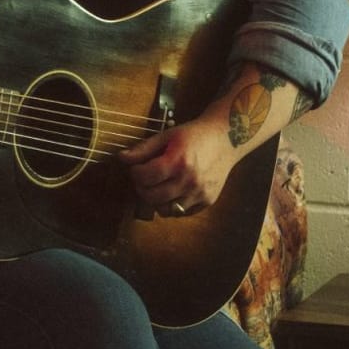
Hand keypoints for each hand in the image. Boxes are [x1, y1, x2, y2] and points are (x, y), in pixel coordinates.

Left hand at [121, 118, 236, 216]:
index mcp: (178, 161)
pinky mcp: (208, 201)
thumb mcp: (167, 135)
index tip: (136, 168)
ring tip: (158, 186)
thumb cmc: (195, 135)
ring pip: (165, 210)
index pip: (144, 177)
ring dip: (156, 200)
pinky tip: (172, 192)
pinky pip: (182, 213)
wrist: (227, 138)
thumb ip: (143, 149)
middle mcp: (190, 180)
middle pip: (151, 197)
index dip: (135, 173)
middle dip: (141, 188)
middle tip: (144, 179)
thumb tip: (122, 158)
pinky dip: (172, 206)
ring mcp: (200, 193)